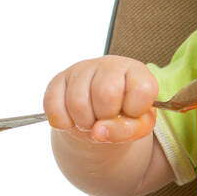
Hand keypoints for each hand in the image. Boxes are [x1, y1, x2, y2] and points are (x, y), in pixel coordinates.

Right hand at [44, 55, 158, 143]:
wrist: (99, 115)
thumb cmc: (124, 115)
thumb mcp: (137, 126)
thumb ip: (127, 130)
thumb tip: (98, 131)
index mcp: (136, 71)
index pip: (142, 89)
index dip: (135, 110)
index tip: (131, 112)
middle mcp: (110, 64)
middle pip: (106, 93)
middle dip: (105, 117)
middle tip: (106, 119)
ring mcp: (82, 69)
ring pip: (77, 102)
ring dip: (83, 123)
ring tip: (91, 120)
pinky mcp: (58, 79)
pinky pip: (54, 106)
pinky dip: (64, 122)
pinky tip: (73, 119)